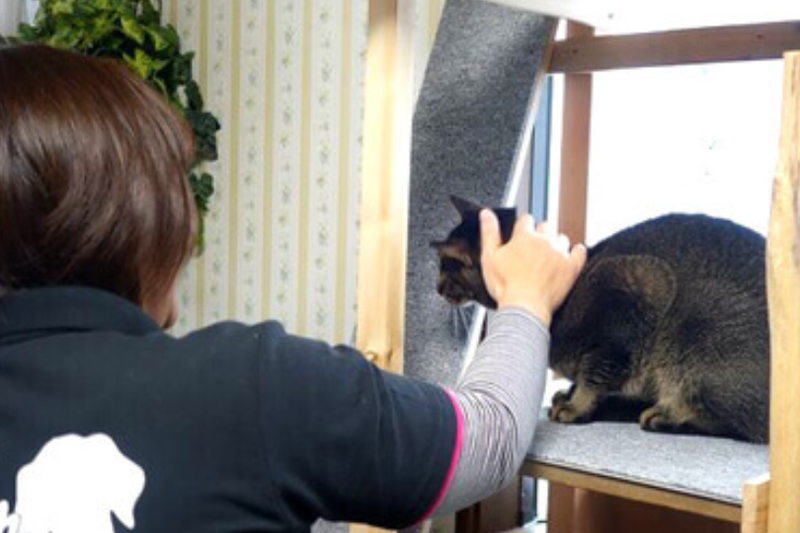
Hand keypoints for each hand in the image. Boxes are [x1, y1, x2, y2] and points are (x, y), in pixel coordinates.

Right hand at [479, 209, 586, 325]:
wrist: (524, 307)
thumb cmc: (505, 285)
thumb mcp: (489, 257)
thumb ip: (489, 232)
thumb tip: (487, 214)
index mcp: (524, 236)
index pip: (526, 220)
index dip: (523, 227)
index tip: (520, 236)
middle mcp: (544, 240)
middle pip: (545, 226)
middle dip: (539, 235)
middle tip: (532, 250)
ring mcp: (559, 253)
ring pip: (561, 238)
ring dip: (555, 244)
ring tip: (547, 257)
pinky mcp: (571, 267)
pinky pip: (580, 252)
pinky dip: (576, 252)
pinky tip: (571, 255)